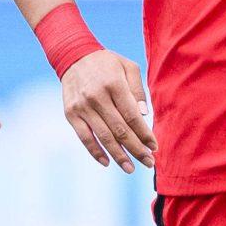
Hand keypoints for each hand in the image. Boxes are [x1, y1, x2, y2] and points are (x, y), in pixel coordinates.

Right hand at [60, 48, 155, 171]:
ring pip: (103, 137)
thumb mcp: (128, 67)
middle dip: (136, 149)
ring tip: (131, 168)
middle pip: (120, 130)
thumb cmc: (107, 63)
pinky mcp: (71, 114)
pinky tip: (107, 162)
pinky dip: (96, 152)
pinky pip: (84, 138)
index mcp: (114, 84)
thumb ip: (138, 90)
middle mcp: (97, 97)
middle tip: (149, 162)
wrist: (74, 57)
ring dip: (119, 155)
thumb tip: (144, 115)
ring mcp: (82, 107)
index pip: (132, 116)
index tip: (154, 147)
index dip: (144, 134)